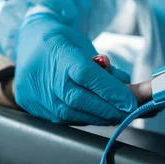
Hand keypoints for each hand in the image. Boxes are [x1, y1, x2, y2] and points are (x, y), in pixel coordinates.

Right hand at [14, 13, 136, 124]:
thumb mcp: (82, 44)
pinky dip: (91, 118)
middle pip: (83, 100)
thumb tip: (128, 89)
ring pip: (78, 115)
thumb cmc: (59, 43)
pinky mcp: (41, 113)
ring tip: (124, 112)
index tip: (132, 100)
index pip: (87, 75)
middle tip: (136, 110)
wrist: (28, 47)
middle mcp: (47, 79)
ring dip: (105, 116)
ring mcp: (41, 99)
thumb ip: (104, 67)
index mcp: (58, 53)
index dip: (110, 90)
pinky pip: (71, 120)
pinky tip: (104, 114)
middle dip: (113, 108)